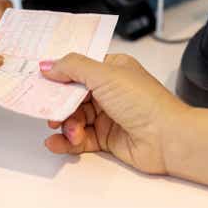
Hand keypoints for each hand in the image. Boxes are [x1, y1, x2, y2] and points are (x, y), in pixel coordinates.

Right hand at [40, 53, 190, 174]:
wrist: (169, 139)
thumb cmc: (146, 103)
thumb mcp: (105, 75)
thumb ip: (73, 67)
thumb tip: (48, 64)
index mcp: (112, 68)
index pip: (78, 67)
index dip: (59, 73)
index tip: (38, 79)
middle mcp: (110, 90)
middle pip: (71, 95)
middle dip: (58, 103)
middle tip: (48, 110)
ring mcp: (108, 115)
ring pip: (73, 118)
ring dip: (66, 124)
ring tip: (70, 131)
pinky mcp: (106, 138)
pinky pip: (78, 139)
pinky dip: (65, 141)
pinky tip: (55, 143)